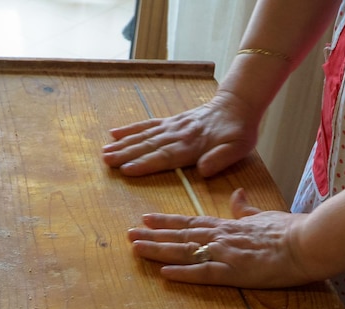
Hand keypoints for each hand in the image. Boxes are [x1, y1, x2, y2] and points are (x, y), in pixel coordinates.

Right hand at [102, 91, 258, 177]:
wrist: (239, 103)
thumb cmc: (239, 131)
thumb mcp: (238, 148)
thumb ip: (220, 159)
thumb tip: (203, 169)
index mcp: (192, 145)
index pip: (164, 156)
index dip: (145, 164)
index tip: (126, 169)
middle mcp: (178, 134)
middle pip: (148, 146)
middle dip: (126, 154)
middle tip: (106, 161)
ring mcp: (172, 126)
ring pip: (144, 136)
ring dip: (123, 144)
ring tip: (105, 151)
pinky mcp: (170, 121)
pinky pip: (147, 125)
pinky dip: (130, 129)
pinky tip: (114, 133)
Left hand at [127, 189, 318, 287]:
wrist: (309, 240)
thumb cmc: (290, 229)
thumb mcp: (264, 214)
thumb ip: (246, 208)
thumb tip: (237, 196)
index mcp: (227, 225)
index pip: (190, 222)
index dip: (166, 221)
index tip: (146, 218)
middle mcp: (220, 237)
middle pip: (180, 235)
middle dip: (152, 235)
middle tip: (128, 234)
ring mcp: (225, 254)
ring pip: (184, 251)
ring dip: (158, 250)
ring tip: (136, 248)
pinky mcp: (234, 272)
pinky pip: (203, 273)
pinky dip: (183, 273)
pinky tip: (164, 273)